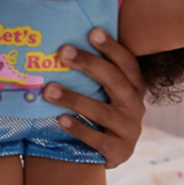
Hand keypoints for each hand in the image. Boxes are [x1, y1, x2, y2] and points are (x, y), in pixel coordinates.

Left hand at [43, 28, 146, 168]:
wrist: (107, 153)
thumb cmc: (99, 111)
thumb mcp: (103, 91)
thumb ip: (93, 71)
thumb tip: (63, 42)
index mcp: (133, 87)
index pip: (127, 63)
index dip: (112, 47)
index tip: (93, 31)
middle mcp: (135, 106)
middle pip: (115, 81)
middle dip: (90, 65)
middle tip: (63, 52)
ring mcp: (129, 130)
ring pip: (102, 111)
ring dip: (74, 99)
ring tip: (48, 90)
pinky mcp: (118, 151)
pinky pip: (98, 139)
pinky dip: (79, 128)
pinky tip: (60, 119)